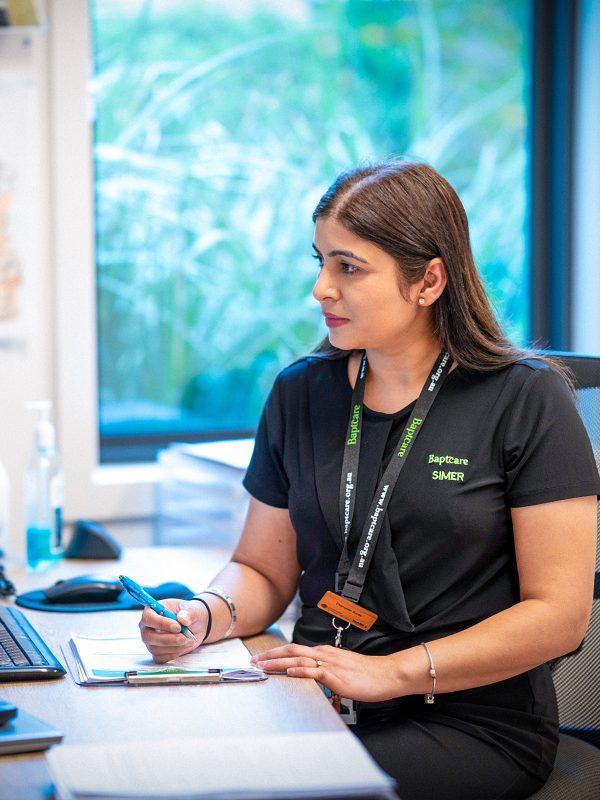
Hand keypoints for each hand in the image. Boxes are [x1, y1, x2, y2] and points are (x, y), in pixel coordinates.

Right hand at [139, 599, 207, 662]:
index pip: (148, 618)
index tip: (178, 627)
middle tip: (184, 638)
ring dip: (174, 647)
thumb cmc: (190, 614)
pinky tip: (184, 646)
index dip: (161, 623)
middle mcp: (148, 626)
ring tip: (189, 640)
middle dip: (167, 639)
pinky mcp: (157, 652)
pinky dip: (174, 654)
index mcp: (152, 610)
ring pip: (155, 649)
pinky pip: (160, 658)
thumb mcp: (193, 609)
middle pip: (148, 636)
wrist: (196, 625)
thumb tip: (183, 619)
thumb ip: (188, 613)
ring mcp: (151, 640)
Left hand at [250, 643, 399, 702]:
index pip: (295, 650)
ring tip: (263, 666)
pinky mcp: (336, 676)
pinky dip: (300, 671)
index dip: (277, 653)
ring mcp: (330, 664)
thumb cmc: (367, 674)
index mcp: (325, 653)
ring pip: (298, 660)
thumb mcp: (342, 670)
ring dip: (278, 662)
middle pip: (292, 651)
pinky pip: (314, 671)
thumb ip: (325, 672)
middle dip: (271, 655)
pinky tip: (289, 672)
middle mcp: (324, 655)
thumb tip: (312, 677)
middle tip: (253, 660)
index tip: (261, 658)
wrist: (386, 674)